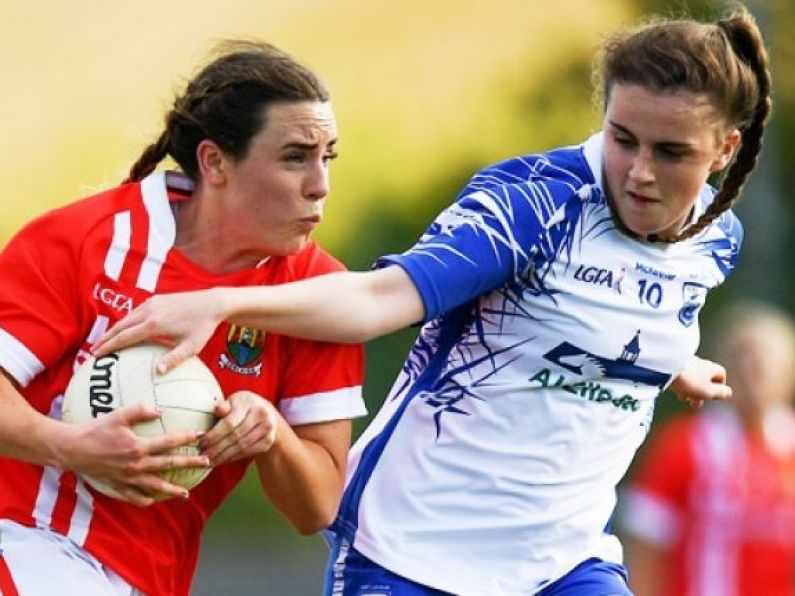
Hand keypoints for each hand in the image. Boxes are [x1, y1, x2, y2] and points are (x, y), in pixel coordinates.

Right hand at [58, 403, 209, 505]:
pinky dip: (145, 499)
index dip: (186, 438)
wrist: (71, 450)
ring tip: (186, 494)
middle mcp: (136, 465)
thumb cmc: (95, 430)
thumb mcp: (117, 415)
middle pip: (168, 465)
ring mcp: (127, 478)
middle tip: (207, 463)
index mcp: (138, 447)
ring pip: (155, 486)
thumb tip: (160, 410)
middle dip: (190, 464)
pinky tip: (154, 500)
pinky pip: (134, 496)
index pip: (168, 443)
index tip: (200, 436)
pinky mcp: (117, 486)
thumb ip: (140, 410)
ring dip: (172, 490)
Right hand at [92, 290, 223, 372]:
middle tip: (93, 351)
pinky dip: (126, 322)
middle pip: (120, 326)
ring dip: (114, 329)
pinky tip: (125, 330)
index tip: (96, 355)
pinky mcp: (156, 299)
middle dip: (105, 338)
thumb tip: (156, 372)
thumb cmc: (203, 328)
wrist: (212, 303)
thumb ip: (173, 359)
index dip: (109, 346)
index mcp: (154, 325)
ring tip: (105, 342)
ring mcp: (152, 303)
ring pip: (126, 318)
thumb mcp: (191, 347)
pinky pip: (136, 312)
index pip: (125, 337)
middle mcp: (149, 311)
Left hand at [200, 391, 278, 465]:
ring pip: (241, 446)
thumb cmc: (245, 406)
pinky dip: (233, 457)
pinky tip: (223, 460)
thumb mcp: (234, 401)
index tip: (202, 442)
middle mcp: (261, 414)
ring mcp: (267, 428)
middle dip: (217, 448)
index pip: (230, 422)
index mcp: (249, 402)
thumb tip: (218, 409)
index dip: (214, 435)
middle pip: (235, 436)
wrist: (269, 414)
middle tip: (204, 455)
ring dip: (224, 456)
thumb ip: (225, 406)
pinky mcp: (268, 441)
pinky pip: (248, 452)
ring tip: (210, 461)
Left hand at [669, 356, 731, 408]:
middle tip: (694, 404)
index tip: (712, 396)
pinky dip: (679, 383)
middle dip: (700, 392)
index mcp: (711, 367)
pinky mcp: (671, 362)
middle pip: (704, 377)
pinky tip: (672, 389)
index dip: (719, 387)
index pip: (721, 375)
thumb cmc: (688, 379)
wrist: (664, 365)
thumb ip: (720, 393)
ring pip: (691, 377)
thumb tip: (728, 392)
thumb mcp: (708, 391)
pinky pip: (679, 374)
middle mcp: (700, 362)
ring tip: (682, 398)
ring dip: (689, 389)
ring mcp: (685, 361)